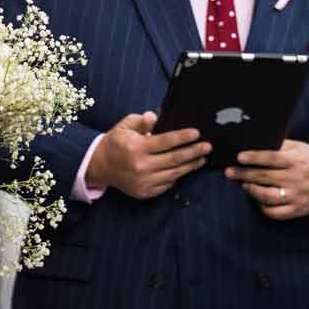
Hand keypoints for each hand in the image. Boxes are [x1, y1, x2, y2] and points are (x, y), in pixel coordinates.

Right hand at [87, 112, 210, 198]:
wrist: (101, 166)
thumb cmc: (117, 142)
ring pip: (173, 174)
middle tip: (208, 146)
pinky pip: (166, 185)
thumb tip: (156, 116)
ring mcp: (143, 182)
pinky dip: (177, 177)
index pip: (165, 142)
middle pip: (174, 159)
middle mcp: (141, 166)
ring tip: (201, 158)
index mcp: (136, 147)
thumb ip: (142, 120)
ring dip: (190, 166)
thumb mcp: (126, 125)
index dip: (183, 137)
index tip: (197, 133)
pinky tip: (185, 169)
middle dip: (194, 152)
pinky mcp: (144, 192)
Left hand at [226, 140, 308, 218]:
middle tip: (230, 172)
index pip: (272, 158)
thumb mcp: (300, 148)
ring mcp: (296, 195)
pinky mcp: (297, 209)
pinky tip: (258, 200)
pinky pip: (275, 212)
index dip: (254, 157)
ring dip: (252, 190)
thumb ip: (281, 146)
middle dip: (244, 174)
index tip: (239, 157)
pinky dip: (264, 207)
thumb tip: (258, 142)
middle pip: (265, 177)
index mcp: (296, 160)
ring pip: (267, 196)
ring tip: (244, 184)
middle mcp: (295, 178)